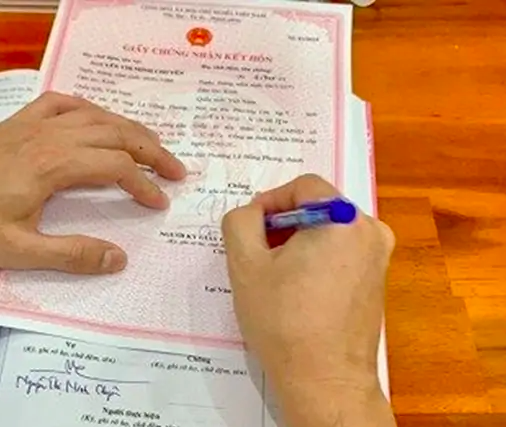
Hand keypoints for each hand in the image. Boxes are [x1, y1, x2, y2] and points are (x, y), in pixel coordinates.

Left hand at [0, 92, 185, 272]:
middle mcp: (50, 137)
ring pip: (95, 115)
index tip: (159, 203)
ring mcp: (34, 124)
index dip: (143, 184)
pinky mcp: (20, 122)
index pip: (114, 167)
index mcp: (52, 167)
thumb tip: (120, 259)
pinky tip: (98, 119)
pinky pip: (64, 103)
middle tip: (176, 171)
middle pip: (114, 133)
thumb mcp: (19, 251)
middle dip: (151, 151)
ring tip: (151, 146)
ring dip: (128, 128)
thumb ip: (72, 255)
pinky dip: (90, 109)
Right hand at [222, 174, 394, 426]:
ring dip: (298, 242)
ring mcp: (378, 258)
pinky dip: (316, 259)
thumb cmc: (284, 320)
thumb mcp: (245, 264)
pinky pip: (342, 253)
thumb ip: (240, 221)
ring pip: (329, 231)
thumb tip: (252, 213)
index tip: (250, 228)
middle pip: (318, 207)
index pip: (302, 186)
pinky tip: (296, 289)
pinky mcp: (377, 281)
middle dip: (283, 223)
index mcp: (342, 219)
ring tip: (273, 274)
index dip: (270, 200)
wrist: (325, 380)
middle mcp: (370, 231)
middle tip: (257, 252)